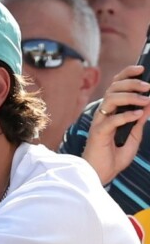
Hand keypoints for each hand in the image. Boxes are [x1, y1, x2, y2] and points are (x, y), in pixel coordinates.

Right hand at [83, 65, 149, 183]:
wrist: (100, 175)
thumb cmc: (112, 158)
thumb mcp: (132, 138)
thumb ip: (138, 122)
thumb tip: (148, 106)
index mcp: (110, 111)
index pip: (115, 86)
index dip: (126, 74)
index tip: (141, 68)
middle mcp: (103, 113)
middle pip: (113, 88)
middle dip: (131, 83)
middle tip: (148, 86)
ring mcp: (99, 122)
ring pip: (110, 99)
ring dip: (130, 97)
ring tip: (145, 100)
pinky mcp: (99, 132)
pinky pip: (112, 119)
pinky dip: (127, 115)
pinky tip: (139, 115)